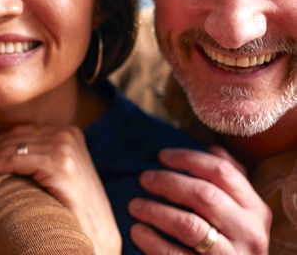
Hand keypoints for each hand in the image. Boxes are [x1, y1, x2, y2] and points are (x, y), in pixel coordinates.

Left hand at [0, 124, 121, 254]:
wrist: (97, 236)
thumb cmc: (72, 210)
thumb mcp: (54, 175)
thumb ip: (35, 158)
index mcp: (68, 133)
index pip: (22, 134)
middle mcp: (68, 135)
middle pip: (15, 138)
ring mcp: (65, 147)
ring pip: (12, 147)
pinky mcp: (59, 164)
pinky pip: (16, 159)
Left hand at [128, 147, 270, 253]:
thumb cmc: (232, 240)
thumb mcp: (240, 211)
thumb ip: (229, 181)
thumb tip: (213, 148)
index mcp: (255, 209)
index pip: (222, 172)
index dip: (188, 158)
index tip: (162, 155)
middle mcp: (249, 232)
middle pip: (204, 195)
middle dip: (169, 182)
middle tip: (144, 179)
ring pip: (189, 225)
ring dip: (156, 211)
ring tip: (134, 205)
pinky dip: (152, 241)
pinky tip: (137, 231)